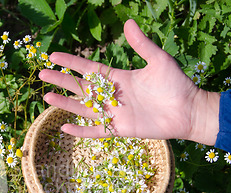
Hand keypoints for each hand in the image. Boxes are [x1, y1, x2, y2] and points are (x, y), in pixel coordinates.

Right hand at [39, 19, 219, 145]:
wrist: (188, 111)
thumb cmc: (175, 84)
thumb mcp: (158, 60)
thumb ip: (141, 44)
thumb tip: (128, 23)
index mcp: (117, 77)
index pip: (88, 68)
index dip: (71, 62)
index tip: (53, 56)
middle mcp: (111, 95)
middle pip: (80, 87)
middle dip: (61, 80)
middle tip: (41, 74)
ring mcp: (114, 113)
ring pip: (83, 108)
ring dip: (65, 103)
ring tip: (46, 97)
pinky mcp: (119, 129)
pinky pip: (95, 131)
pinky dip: (81, 130)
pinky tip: (64, 127)